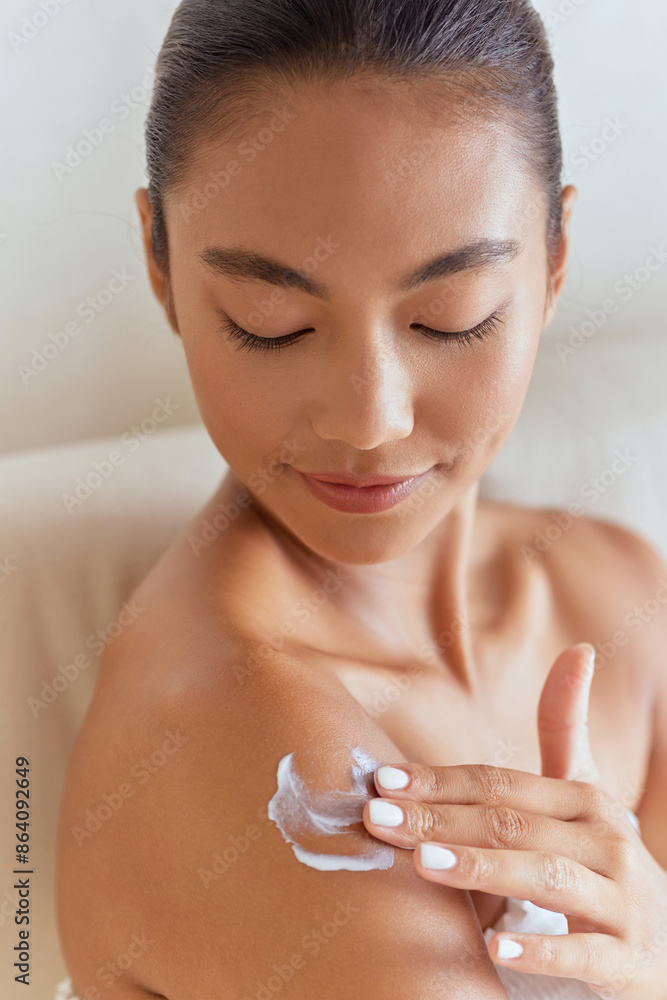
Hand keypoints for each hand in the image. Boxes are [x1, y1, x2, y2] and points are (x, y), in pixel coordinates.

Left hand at [362, 643, 666, 997]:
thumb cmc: (601, 857)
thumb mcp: (584, 793)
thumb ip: (564, 727)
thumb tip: (578, 649)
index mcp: (584, 798)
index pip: (500, 784)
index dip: (440, 779)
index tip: (383, 780)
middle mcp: (604, 839)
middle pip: (510, 822)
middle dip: (439, 818)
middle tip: (377, 817)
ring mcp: (620, 898)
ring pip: (544, 875)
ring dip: (481, 867)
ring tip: (423, 863)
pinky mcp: (628, 956)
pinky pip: (583, 953)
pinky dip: (541, 951)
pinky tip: (495, 952)